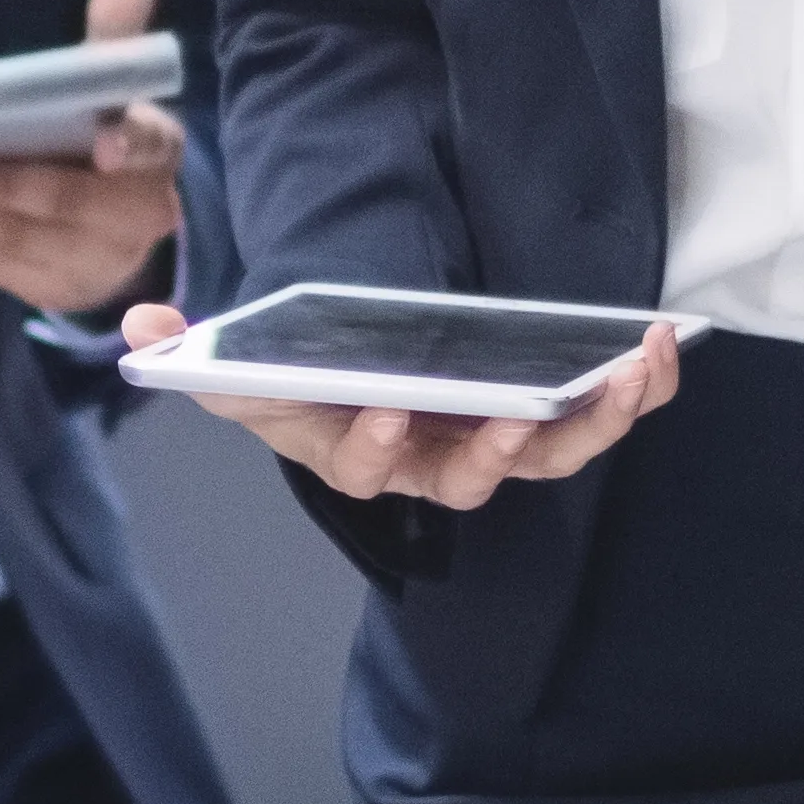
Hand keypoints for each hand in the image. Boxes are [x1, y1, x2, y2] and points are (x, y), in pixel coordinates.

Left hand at [0, 0, 189, 312]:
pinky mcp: (44, 288)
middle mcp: (131, 216)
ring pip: (17, 244)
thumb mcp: (110, 92)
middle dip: (8, 191)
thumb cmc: (99, 141)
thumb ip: (113, 38)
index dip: (131, 148)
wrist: (115, 239)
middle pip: (68, 205)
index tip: (106, 146)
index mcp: (153, 155)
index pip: (151, 149)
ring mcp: (88, 261)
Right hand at [129, 300, 681, 510]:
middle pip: (479, 473)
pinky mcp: (543, 416)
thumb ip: (194, 353)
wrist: (359, 373)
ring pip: (554, 450)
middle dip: (506, 444)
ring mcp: (494, 446)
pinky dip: (632, 390)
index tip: (389, 408)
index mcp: (359, 455)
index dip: (377, 444)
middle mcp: (433, 464)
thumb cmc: (300, 380)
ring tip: (630, 367)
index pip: (369, 466)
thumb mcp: (239, 367)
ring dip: (597, 418)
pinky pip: (595, 415)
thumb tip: (144, 331)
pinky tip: (659, 345)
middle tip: (528, 410)